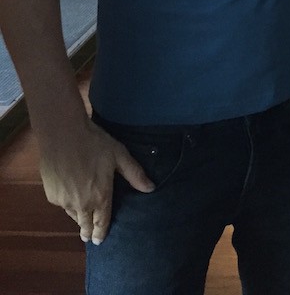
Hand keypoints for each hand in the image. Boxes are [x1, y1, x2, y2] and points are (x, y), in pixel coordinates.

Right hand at [38, 117, 154, 244]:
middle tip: (88, 237)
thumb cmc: (94, 143)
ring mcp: (64, 201)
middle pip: (85, 223)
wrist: (63, 135)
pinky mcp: (51, 195)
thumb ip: (134, 174)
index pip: (102, 222)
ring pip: (72, 215)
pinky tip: (69, 196)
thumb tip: (151, 188)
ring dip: (78, 217)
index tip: (99, 242)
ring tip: (81, 218)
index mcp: (100, 197)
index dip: (101, 233)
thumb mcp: (119, 155)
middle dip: (87, 231)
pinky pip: (62, 204)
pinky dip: (67, 203)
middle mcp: (81, 204)